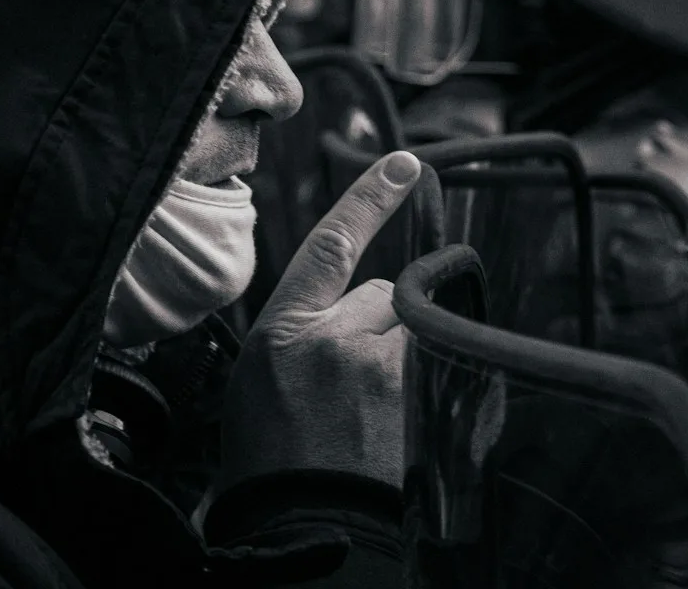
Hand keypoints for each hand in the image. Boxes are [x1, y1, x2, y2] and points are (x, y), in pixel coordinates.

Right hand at [216, 149, 422, 492]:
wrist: (302, 525)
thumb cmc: (271, 459)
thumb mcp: (262, 379)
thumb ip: (306, 330)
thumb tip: (351, 307)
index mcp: (282, 331)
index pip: (331, 246)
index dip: (367, 200)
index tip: (403, 162)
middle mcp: (334, 338)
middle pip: (382, 294)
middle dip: (374, 324)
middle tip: (345, 384)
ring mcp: (380, 366)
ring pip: (407, 329)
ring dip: (396, 355)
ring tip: (364, 410)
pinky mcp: (415, 394)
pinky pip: (426, 361)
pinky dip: (414, 382)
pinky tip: (386, 421)